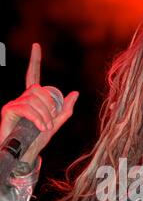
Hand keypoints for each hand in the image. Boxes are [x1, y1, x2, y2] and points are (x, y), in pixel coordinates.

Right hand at [0, 43, 78, 165]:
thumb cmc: (37, 140)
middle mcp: (22, 97)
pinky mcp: (9, 110)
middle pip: (39, 90)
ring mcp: (14, 103)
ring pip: (34, 100)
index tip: (36, 46)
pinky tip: (40, 127)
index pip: (33, 75)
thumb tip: (75, 93)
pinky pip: (27, 108)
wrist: (24, 153)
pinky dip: (37, 117)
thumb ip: (65, 110)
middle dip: (50, 106)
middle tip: (51, 123)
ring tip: (45, 128)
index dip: (35, 61)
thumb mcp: (55, 124)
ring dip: (44, 115)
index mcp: (33, 98)